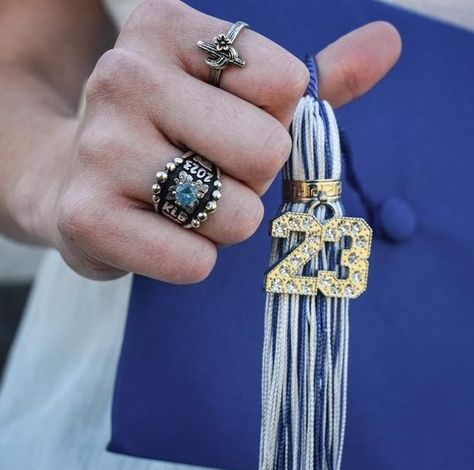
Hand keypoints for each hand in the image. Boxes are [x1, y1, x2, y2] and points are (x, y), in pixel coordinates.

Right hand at [50, 0, 400, 282]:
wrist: (69, 177)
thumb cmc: (169, 133)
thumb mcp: (234, 91)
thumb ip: (315, 74)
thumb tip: (390, 43)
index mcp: (167, 29)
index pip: (285, 85)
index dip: (274, 122)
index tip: (232, 125)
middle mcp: (125, 77)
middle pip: (266, 152)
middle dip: (252, 178)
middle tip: (206, 172)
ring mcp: (101, 150)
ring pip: (236, 215)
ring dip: (224, 221)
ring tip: (178, 202)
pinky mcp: (88, 218)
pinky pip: (195, 261)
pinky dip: (193, 258)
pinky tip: (157, 233)